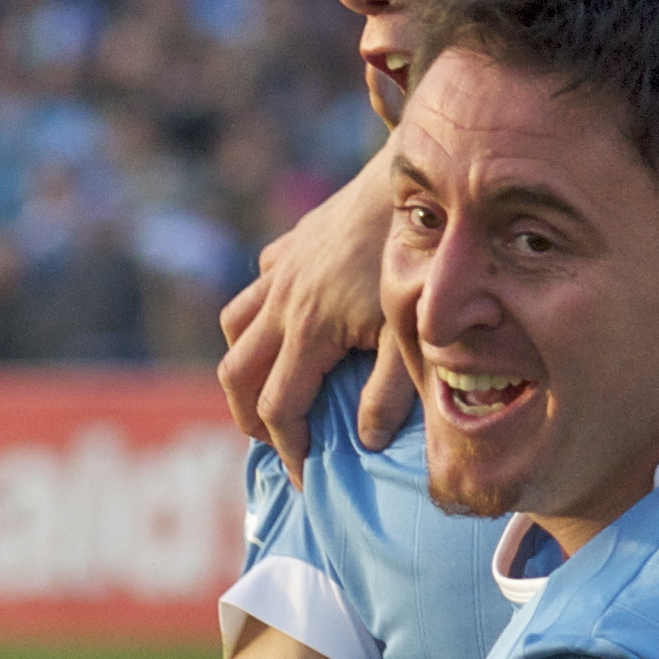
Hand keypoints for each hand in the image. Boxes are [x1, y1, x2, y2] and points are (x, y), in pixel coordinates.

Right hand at [217, 158, 413, 477]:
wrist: (410, 183)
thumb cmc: (423, 260)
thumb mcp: (413, 337)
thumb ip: (389, 393)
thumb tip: (368, 442)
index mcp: (310, 331)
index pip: (279, 408)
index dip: (288, 450)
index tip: (306, 475)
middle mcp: (282, 301)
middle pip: (237, 375)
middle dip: (249, 418)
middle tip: (278, 443)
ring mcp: (282, 270)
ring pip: (235, 327)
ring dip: (246, 365)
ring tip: (273, 390)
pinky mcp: (291, 246)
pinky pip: (257, 287)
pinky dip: (262, 314)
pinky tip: (291, 325)